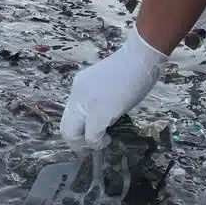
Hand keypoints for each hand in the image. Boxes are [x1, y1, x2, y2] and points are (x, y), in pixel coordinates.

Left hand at [60, 25, 166, 151]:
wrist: (140, 57)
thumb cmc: (132, 65)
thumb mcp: (106, 82)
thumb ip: (98, 98)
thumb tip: (102, 116)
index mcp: (79, 85)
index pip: (70, 113)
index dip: (78, 128)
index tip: (89, 134)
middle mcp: (77, 95)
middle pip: (65, 127)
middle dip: (76, 143)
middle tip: (89, 147)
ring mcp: (86, 105)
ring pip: (72, 135)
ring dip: (85, 144)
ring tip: (101, 142)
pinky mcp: (99, 114)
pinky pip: (92, 137)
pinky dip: (98, 143)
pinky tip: (108, 139)